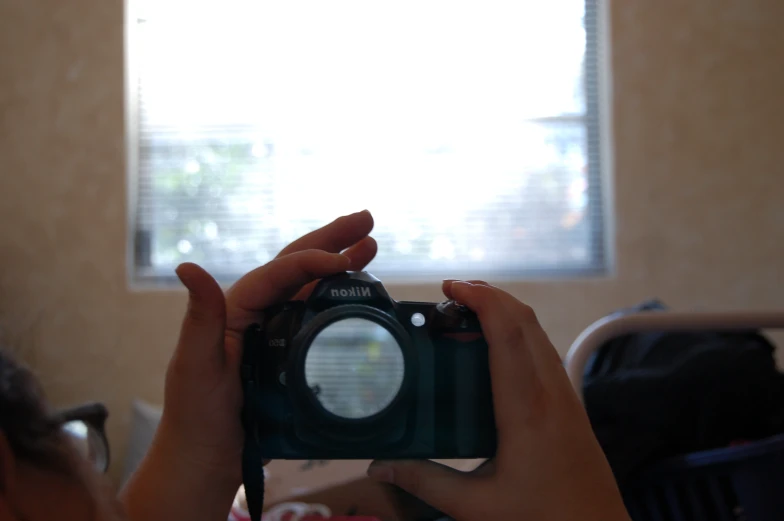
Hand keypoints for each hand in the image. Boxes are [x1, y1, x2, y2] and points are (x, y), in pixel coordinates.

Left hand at [121, 210, 376, 520]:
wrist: (210, 457)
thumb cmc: (196, 414)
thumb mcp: (195, 365)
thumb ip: (200, 318)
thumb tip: (187, 267)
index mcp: (235, 308)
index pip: (278, 272)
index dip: (313, 259)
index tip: (346, 259)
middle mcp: (257, 312)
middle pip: (298, 265)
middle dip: (332, 240)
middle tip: (366, 220)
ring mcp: (276, 330)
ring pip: (313, 287)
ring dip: (342, 264)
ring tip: (371, 246)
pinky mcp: (291, 351)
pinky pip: (318, 316)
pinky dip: (340, 298)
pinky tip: (360, 292)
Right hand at [366, 281, 630, 520]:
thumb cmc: (541, 520)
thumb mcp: (475, 506)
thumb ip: (424, 482)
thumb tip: (378, 467)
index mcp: (527, 409)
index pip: (507, 334)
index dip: (480, 300)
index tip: (449, 287)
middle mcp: (551, 392)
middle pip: (525, 321)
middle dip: (489, 295)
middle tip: (449, 294)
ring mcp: (566, 395)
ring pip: (538, 332)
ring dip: (504, 312)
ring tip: (465, 313)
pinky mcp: (571, 404)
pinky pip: (544, 351)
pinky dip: (518, 333)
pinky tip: (493, 349)